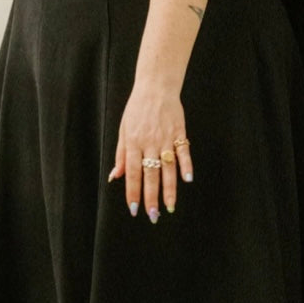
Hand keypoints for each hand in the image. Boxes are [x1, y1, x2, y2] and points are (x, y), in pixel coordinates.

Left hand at [109, 83, 193, 221]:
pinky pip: (184, 153)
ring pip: (168, 168)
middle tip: (153, 215)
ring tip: (169, 207)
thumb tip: (115, 176)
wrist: (156, 87)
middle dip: (151, 197)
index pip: (133, 173)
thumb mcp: (123, 130)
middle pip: (150, 175)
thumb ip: (121, 155)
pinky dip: (186, 166)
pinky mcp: (179, 133)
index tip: (134, 209)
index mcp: (133, 143)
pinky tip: (187, 180)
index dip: (133, 192)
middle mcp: (149, 143)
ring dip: (169, 189)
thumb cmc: (137, 109)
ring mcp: (166, 138)